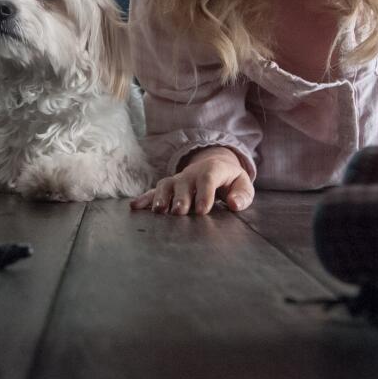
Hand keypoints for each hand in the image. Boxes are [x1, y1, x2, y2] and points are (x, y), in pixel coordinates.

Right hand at [130, 145, 254, 214]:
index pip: (208, 178)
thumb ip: (242, 194)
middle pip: (184, 183)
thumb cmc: (230, 180)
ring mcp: (177, 180)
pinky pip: (154, 191)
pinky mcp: (168, 187)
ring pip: (166, 185)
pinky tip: (135, 207)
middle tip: (179, 212)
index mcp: (213, 169)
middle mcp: (191, 173)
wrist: (214, 167)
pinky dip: (144, 198)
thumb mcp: (242, 184)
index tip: (203, 210)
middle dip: (181, 198)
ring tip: (159, 211)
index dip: (205, 193)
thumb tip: (234, 203)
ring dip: (161, 197)